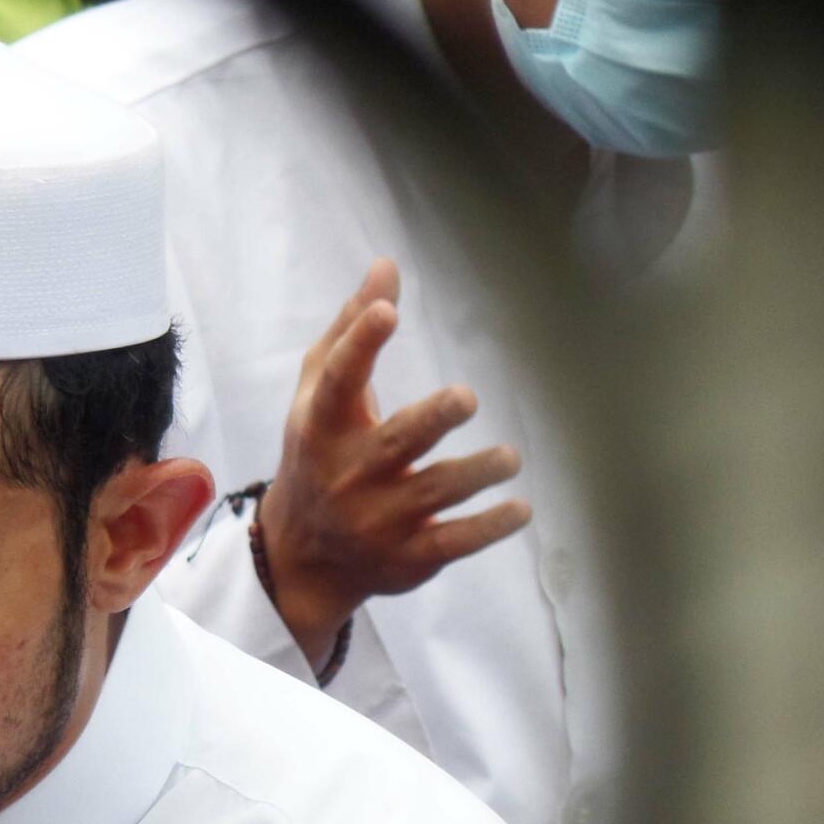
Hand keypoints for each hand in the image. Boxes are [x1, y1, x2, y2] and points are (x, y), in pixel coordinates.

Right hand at [258, 260, 532, 667]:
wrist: (302, 555)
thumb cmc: (318, 453)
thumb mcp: (317, 395)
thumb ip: (350, 332)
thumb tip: (387, 266)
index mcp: (322, 427)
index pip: (337, 382)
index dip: (360, 344)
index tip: (387, 310)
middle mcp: (347, 474)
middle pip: (393, 443)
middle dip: (431, 420)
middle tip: (466, 397)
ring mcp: (378, 519)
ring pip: (433, 493)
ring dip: (475, 474)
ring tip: (509, 458)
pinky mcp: (408, 556)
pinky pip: (452, 542)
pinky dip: (488, 528)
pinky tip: (520, 509)